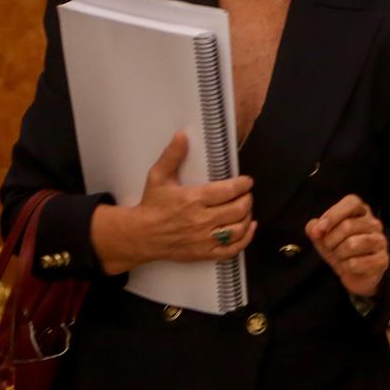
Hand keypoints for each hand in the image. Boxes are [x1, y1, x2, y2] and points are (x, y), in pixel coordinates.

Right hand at [90, 132, 255, 274]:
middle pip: (238, 209)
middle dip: (247, 199)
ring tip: (245, 208)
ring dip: (248, 217)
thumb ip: (172, 156)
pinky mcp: (204, 253)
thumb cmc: (151, 205)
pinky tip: (249, 228)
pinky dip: (245, 239)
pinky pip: (232, 249)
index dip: (244, 184)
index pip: (229, 190)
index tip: (247, 181)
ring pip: (239, 229)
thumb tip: (182, 135)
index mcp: (193, 199)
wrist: (139, 235)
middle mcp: (201, 220)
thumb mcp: (158, 177)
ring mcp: (204, 239)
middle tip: (246, 194)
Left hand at [306, 194, 388, 298]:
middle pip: (347, 226)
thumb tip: (314, 229)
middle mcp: (374, 224)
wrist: (354, 274)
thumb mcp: (323, 236)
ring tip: (340, 257)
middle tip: (329, 248)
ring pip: (352, 244)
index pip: (352, 203)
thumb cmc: (339, 248)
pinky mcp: (382, 260)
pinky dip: (345, 267)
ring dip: (338, 254)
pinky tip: (349, 267)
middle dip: (330, 241)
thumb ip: (315, 228)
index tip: (319, 230)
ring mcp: (380, 241)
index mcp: (362, 212)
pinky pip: (355, 263)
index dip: (333, 215)